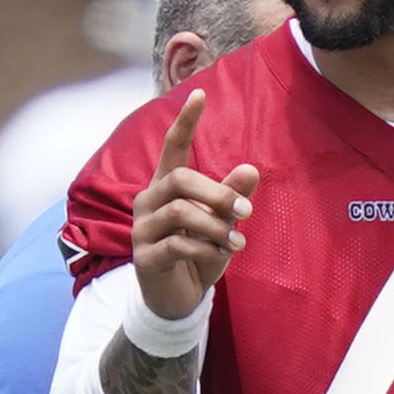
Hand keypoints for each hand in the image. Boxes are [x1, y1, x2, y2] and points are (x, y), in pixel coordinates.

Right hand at [131, 91, 259, 322]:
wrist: (177, 300)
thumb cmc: (198, 254)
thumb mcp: (221, 224)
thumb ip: (231, 197)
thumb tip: (251, 169)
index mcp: (166, 187)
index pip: (173, 147)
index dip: (186, 122)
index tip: (200, 93)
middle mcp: (149, 202)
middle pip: (180, 179)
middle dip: (217, 193)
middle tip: (246, 211)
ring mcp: (142, 230)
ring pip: (179, 212)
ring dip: (215, 225)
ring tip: (237, 242)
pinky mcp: (144, 258)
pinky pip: (177, 244)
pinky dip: (204, 248)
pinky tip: (220, 255)